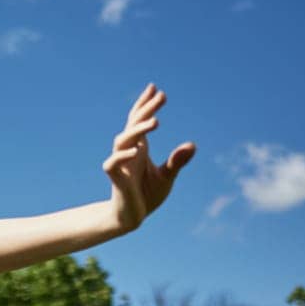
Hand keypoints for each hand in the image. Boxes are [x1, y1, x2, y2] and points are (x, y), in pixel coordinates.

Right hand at [102, 83, 196, 232]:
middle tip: (161, 95)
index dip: (145, 104)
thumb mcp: (167, 176)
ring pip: (122, 141)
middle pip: (133, 125)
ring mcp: (120, 164)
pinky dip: (122, 157)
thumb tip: (192, 145)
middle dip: (145, 109)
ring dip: (138, 130)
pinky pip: (113, 164)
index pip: (138, 120)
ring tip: (156, 121)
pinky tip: (137, 151)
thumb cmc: (147, 194)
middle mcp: (128, 152)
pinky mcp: (115, 179)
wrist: (132, 216)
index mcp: (139, 148)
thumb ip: (177, 161)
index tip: (156, 89)